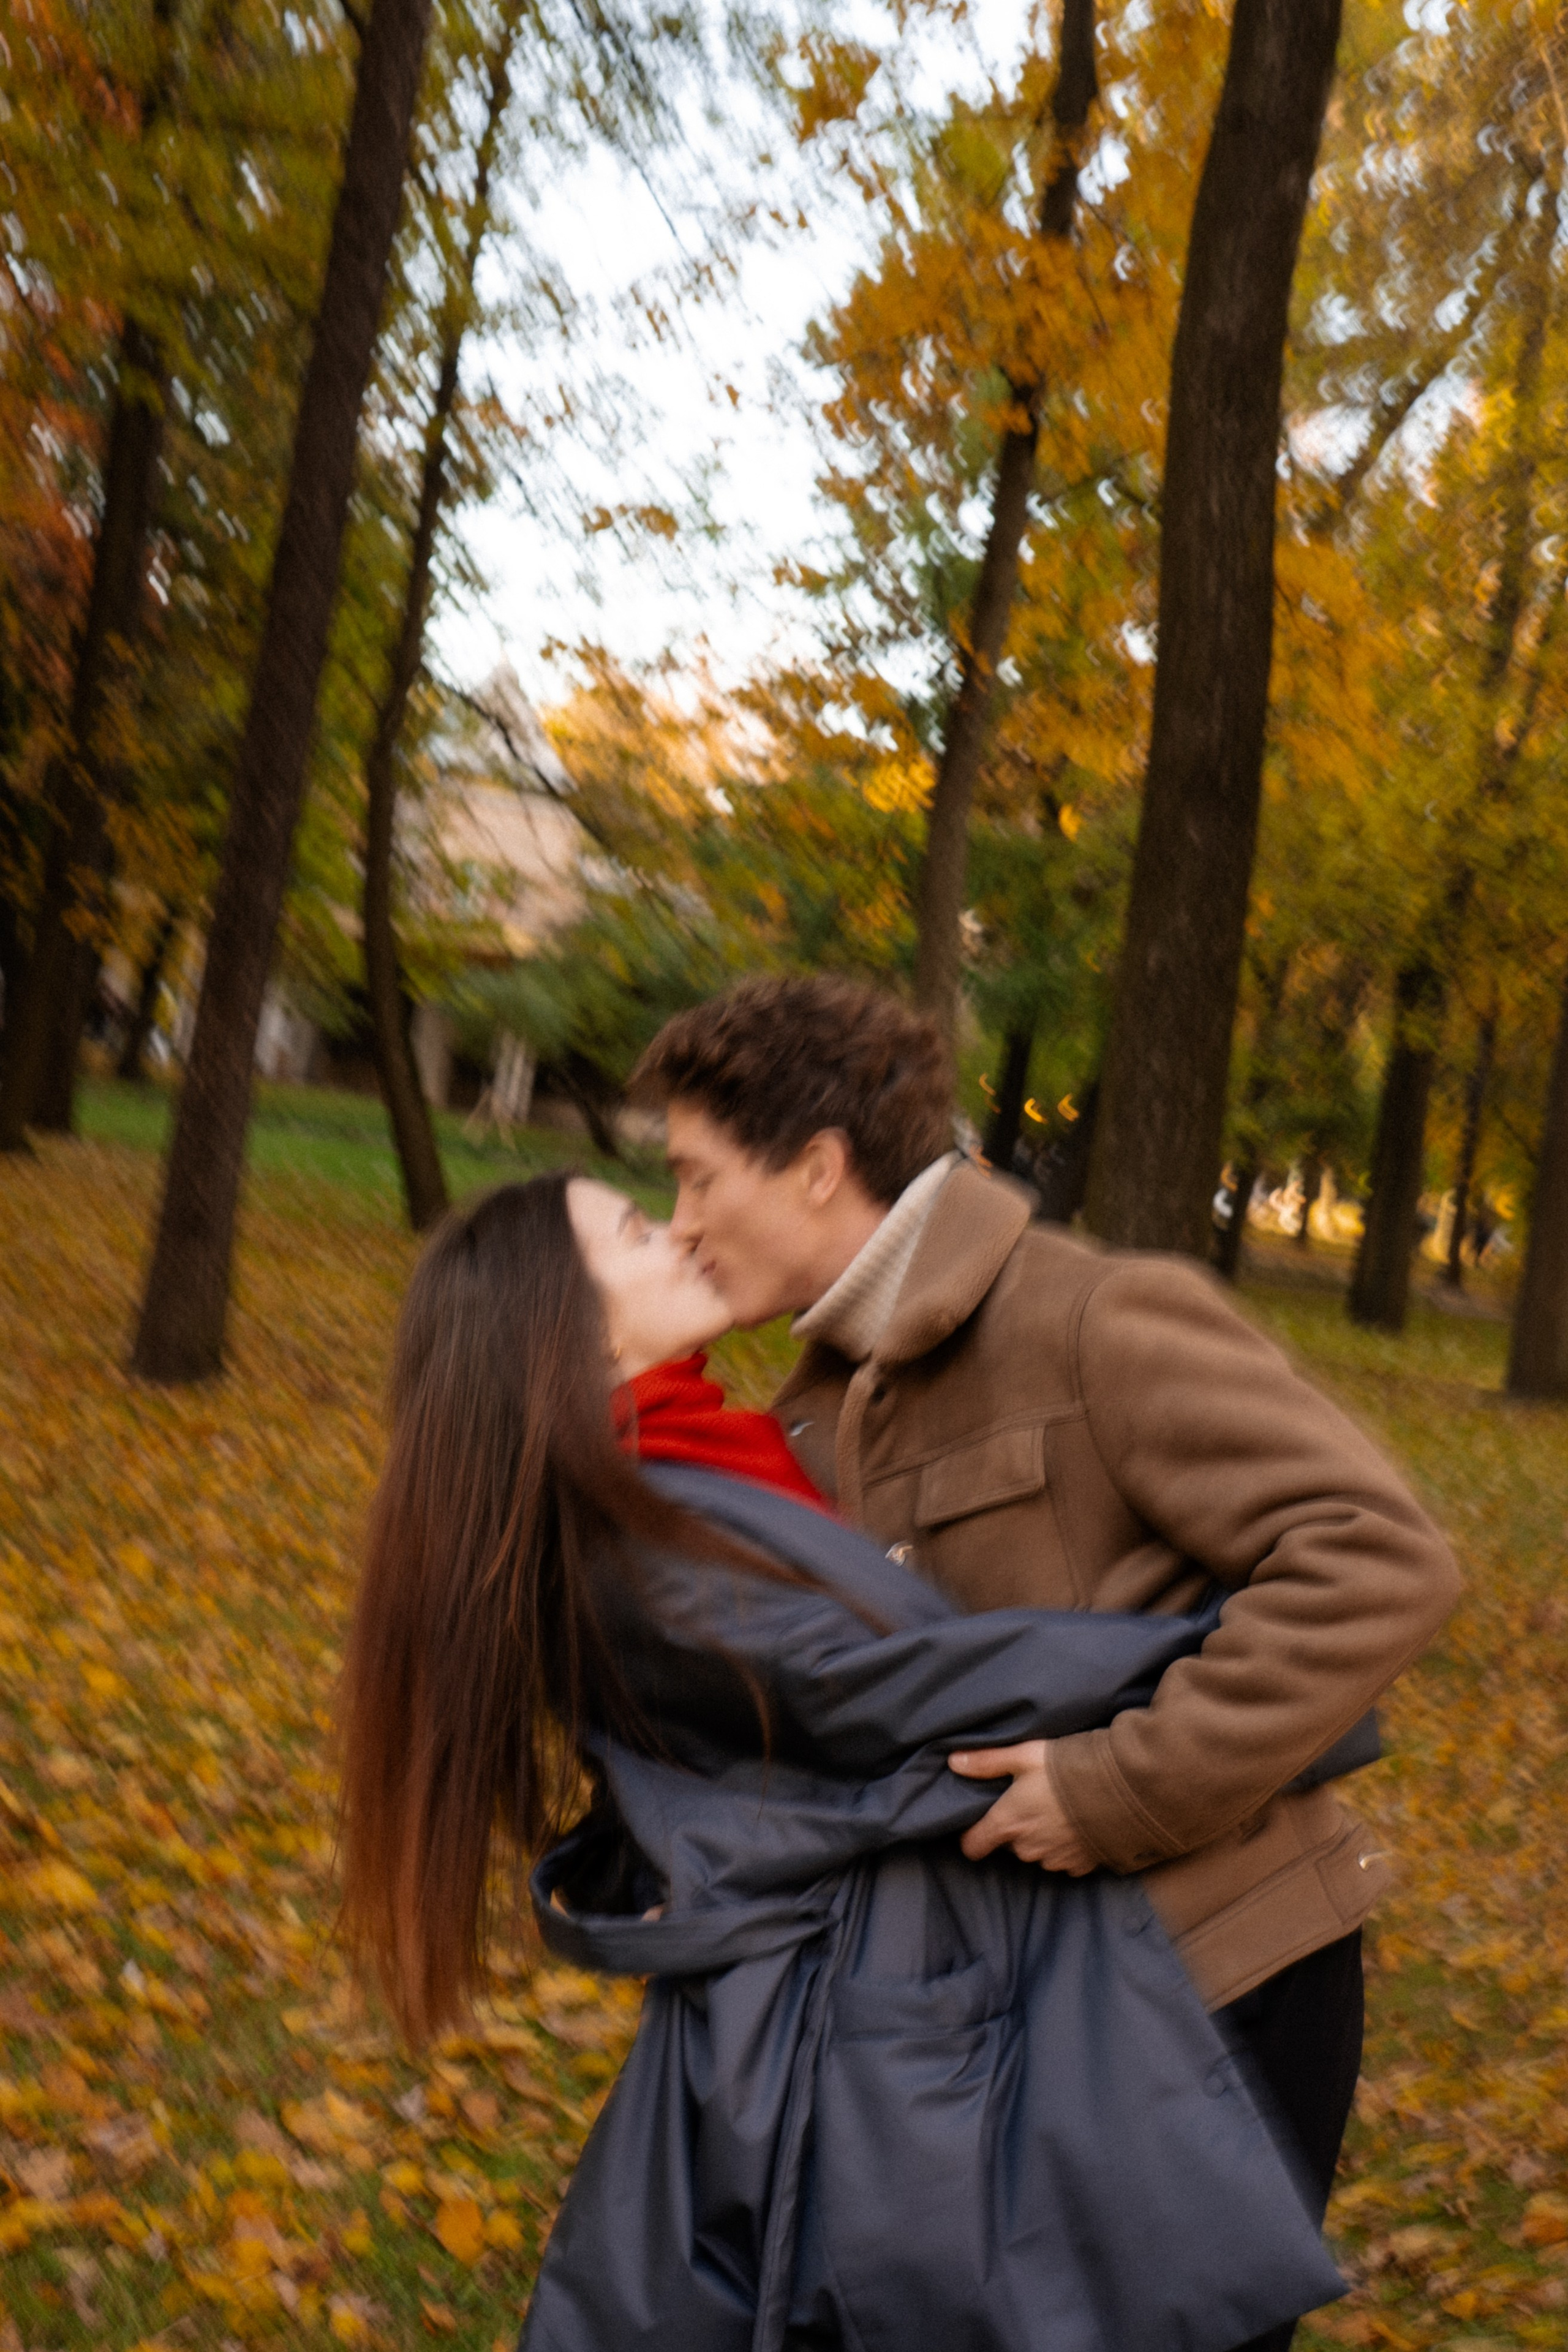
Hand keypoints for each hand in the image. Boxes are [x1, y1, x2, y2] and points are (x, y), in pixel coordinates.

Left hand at [948, 1740, 1098, 1874]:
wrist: (1122, 1791)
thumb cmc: (1067, 1768)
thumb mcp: (1024, 1755)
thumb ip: (987, 1762)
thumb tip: (953, 1762)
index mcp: (1007, 1822)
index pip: (973, 1846)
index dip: (972, 1836)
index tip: (980, 1823)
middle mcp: (1027, 1848)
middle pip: (1008, 1844)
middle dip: (1015, 1827)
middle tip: (1032, 1800)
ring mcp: (1054, 1860)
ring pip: (1036, 1852)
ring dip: (1042, 1836)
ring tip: (1058, 1808)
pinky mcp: (1079, 1866)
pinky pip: (1064, 1859)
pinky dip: (1066, 1845)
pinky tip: (1077, 1823)